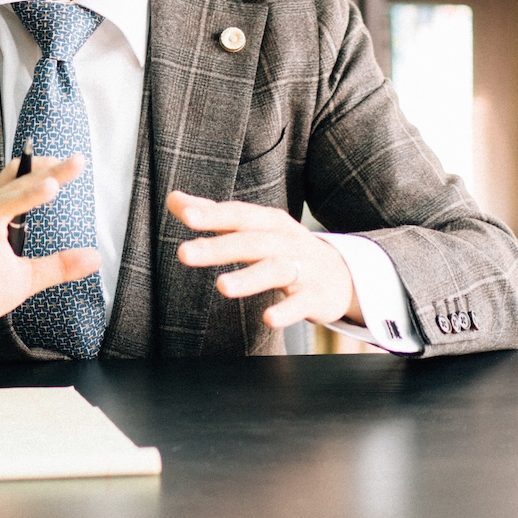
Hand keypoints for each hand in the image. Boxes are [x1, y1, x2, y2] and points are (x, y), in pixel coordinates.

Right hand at [0, 154, 98, 343]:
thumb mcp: (25, 278)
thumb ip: (56, 265)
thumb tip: (95, 256)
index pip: (20, 183)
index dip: (45, 169)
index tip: (75, 161)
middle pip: (14, 189)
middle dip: (44, 175)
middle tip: (75, 163)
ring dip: (22, 197)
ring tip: (49, 186)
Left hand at [169, 192, 361, 328]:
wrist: (342, 274)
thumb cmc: (285, 247)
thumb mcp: (254, 227)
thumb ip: (214, 215)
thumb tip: (174, 199)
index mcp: (268, 222)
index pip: (237, 215)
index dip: (212, 214)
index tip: (185, 215)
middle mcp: (285, 241)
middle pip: (251, 242)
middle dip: (218, 247)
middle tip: (184, 253)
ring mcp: (303, 268)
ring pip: (275, 270)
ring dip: (249, 278)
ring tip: (222, 287)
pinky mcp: (315, 297)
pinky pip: (301, 304)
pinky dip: (287, 311)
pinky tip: (268, 319)